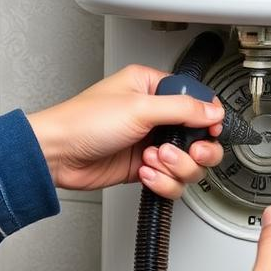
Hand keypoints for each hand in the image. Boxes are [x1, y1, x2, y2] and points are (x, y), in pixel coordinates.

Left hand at [27, 65, 224, 196]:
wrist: (56, 156)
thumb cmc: (83, 122)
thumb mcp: (139, 108)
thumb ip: (183, 110)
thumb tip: (214, 112)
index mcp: (153, 88)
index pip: (197, 102)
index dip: (209, 119)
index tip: (211, 130)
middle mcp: (156, 115)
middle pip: (201, 137)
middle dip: (197, 150)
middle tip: (190, 151)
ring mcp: (152, 144)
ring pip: (189, 163)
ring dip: (175, 167)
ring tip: (152, 160)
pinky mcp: (146, 168)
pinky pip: (172, 181)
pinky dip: (162, 182)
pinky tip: (144, 173)